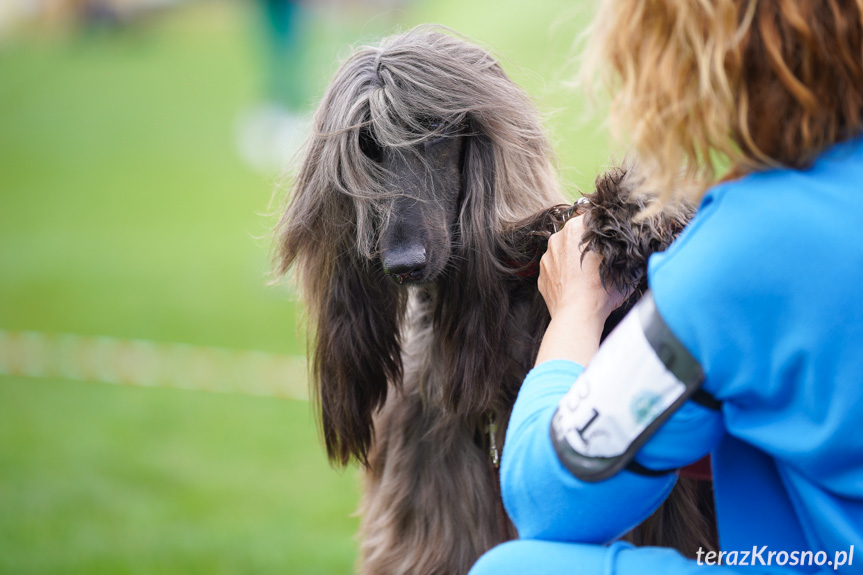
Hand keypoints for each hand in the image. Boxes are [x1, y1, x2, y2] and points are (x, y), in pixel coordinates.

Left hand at [535, 215, 626, 365]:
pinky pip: (554, 270)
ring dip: (572, 260)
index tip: (607, 241)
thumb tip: (633, 247)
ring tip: (586, 277)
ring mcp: (546, 257)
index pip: (590, 218)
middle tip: (598, 261)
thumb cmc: (602, 288)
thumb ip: (626, 249)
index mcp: (576, 227)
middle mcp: (557, 238)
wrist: (577, 313)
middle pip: (574, 235)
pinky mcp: (541, 274)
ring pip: (563, 252)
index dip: (600, 230)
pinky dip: (563, 276)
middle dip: (585, 245)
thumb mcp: (625, 265)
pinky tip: (575, 286)